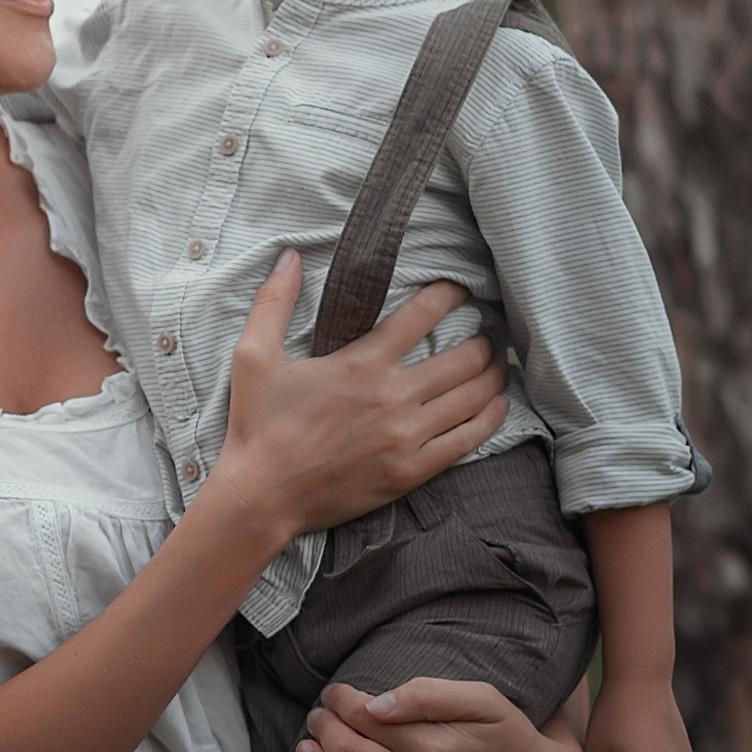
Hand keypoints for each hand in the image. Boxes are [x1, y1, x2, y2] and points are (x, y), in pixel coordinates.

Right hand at [213, 253, 510, 552]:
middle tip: (488, 333)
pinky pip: (467, 440)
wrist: (262, 496)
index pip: (421, 316)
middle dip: (483, 341)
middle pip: (462, 359)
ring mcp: (406, 436)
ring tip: (498, 365)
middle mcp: (392, 396)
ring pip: (472, 397)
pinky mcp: (412, 470)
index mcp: (361, 363)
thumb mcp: (254, 357)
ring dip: (492, 376)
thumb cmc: (257, 426)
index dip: (449, 296)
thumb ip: (274, 302)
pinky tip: (498, 406)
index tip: (461, 290)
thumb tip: (289, 255)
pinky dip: (490, 419)